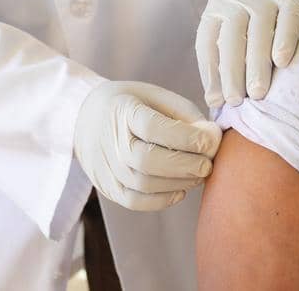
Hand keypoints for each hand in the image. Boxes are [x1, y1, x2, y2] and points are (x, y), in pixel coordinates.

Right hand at [73, 80, 221, 211]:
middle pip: (147, 161)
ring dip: (179, 183)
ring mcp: (106, 167)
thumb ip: (185, 115)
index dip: (186, 137)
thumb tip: (212, 138)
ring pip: (144, 185)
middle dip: (186, 165)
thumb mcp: (156, 96)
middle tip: (209, 163)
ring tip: (198, 174)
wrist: (85, 119)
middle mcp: (110, 141)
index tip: (211, 139)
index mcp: (123, 110)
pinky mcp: (108, 187)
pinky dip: (162, 200)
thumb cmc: (131, 105)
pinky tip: (180, 189)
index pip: (153, 128)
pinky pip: (135, 202)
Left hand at [195, 0, 298, 106]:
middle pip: (231, 37)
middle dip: (232, 72)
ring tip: (257, 92)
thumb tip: (214, 103)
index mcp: (217, 7)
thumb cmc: (253, 19)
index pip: (208, 41)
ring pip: (258, 30)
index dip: (210, 73)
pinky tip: (281, 62)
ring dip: (257, 64)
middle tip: (236, 100)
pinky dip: (284, 41)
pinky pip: (288, 20)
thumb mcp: (232, 31)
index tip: (217, 101)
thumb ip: (222, 62)